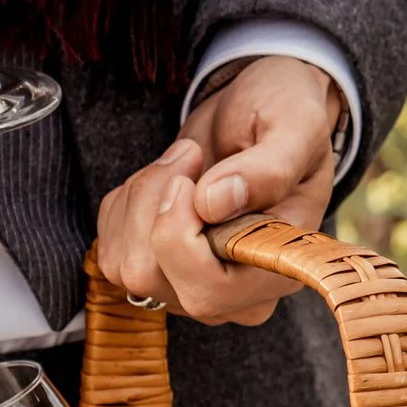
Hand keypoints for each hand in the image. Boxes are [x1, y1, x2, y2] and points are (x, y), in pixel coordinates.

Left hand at [95, 57, 344, 325]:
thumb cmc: (286, 119)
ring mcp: (191, 286)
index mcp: (275, 269)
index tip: (189, 180)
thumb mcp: (295, 127)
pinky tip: (165, 181)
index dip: (179, 238)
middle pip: (151, 277)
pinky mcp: (157, 270)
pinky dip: (125, 205)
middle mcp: (234, 293)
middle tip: (190, 156)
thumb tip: (213, 203)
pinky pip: (111, 249)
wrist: (259, 113)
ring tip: (184, 162)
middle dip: (152, 206)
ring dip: (139, 199)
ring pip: (124, 264)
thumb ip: (268, 168)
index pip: (208, 292)